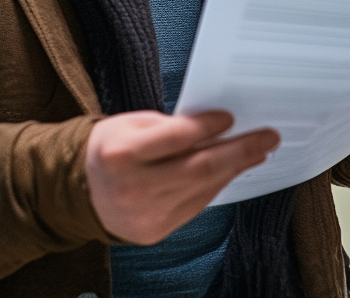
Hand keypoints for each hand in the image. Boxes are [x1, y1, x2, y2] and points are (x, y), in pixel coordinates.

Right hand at [85, 110, 278, 244]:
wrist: (82, 190)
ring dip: (234, 169)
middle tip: (267, 137)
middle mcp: (133, 189)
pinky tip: (231, 171)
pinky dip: (217, 186)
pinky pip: (196, 206)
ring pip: (202, 189)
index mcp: (122, 154)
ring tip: (257, 152)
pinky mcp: (155, 232)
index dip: (208, 126)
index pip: (176, 138)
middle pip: (198, 168)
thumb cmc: (112, 147)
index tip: (231, 117)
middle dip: (239, 151)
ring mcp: (145, 215)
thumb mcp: (132, 123)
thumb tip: (217, 128)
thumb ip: (171, 127)